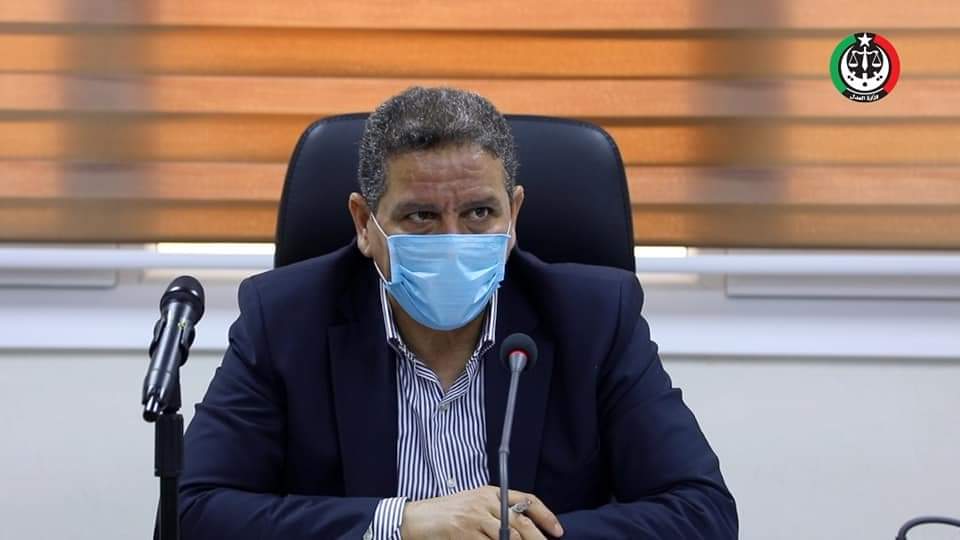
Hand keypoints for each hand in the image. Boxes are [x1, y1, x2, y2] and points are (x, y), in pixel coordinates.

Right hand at [399, 486, 563, 539]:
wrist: (416, 519)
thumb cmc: (446, 514)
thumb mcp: (473, 504)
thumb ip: (496, 512)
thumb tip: (523, 530)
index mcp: (490, 493)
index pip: (526, 501)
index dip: (545, 516)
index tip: (557, 530)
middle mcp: (485, 502)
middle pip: (521, 523)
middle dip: (538, 539)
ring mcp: (475, 518)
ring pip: (508, 538)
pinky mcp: (465, 533)